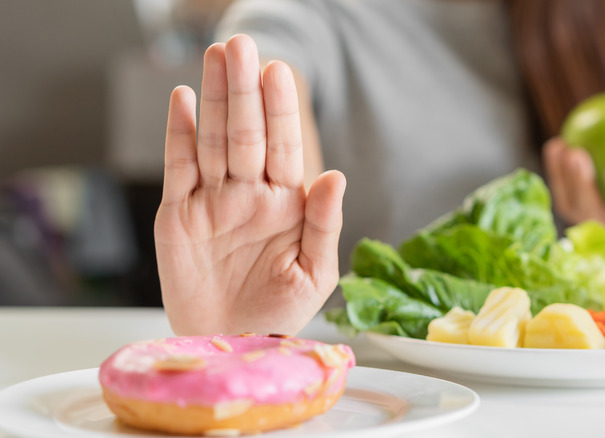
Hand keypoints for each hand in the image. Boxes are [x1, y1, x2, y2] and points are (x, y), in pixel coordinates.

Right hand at [154, 35, 345, 335]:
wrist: (230, 344)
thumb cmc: (278, 313)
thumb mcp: (314, 274)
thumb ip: (324, 224)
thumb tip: (335, 176)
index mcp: (285, 205)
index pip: (284, 147)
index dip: (280, 111)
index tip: (279, 73)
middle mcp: (249, 194)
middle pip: (246, 133)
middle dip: (244, 91)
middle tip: (242, 47)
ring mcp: (213, 201)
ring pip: (212, 141)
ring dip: (214, 100)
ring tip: (216, 57)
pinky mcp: (178, 214)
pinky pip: (179, 167)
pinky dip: (179, 134)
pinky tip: (184, 100)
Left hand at [543, 137, 604, 253]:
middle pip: (591, 212)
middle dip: (581, 185)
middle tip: (578, 154)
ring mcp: (588, 226)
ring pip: (570, 204)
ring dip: (562, 177)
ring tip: (563, 146)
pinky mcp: (572, 214)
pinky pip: (560, 192)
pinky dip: (554, 170)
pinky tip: (556, 144)